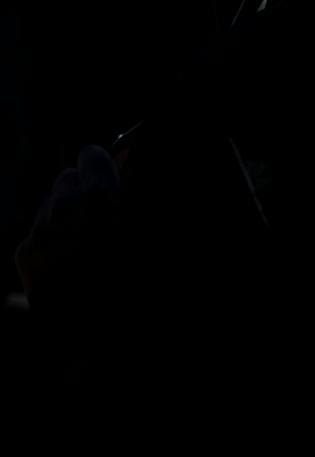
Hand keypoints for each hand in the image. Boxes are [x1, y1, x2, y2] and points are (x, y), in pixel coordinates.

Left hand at [14, 145, 122, 311]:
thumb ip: (130, 191)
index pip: (92, 154)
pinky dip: (52, 237)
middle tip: (98, 210)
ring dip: (66, 213)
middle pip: (67, 177)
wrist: (84, 315)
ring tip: (83, 238)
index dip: (102, 165)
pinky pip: (38, 230)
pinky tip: (67, 258)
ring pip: (51, 204)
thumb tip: (126, 163)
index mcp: (98, 195)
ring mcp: (39, 228)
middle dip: (81, 188)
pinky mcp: (24, 250)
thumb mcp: (135, 224)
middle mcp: (63, 205)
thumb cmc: (120, 272)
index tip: (109, 175)